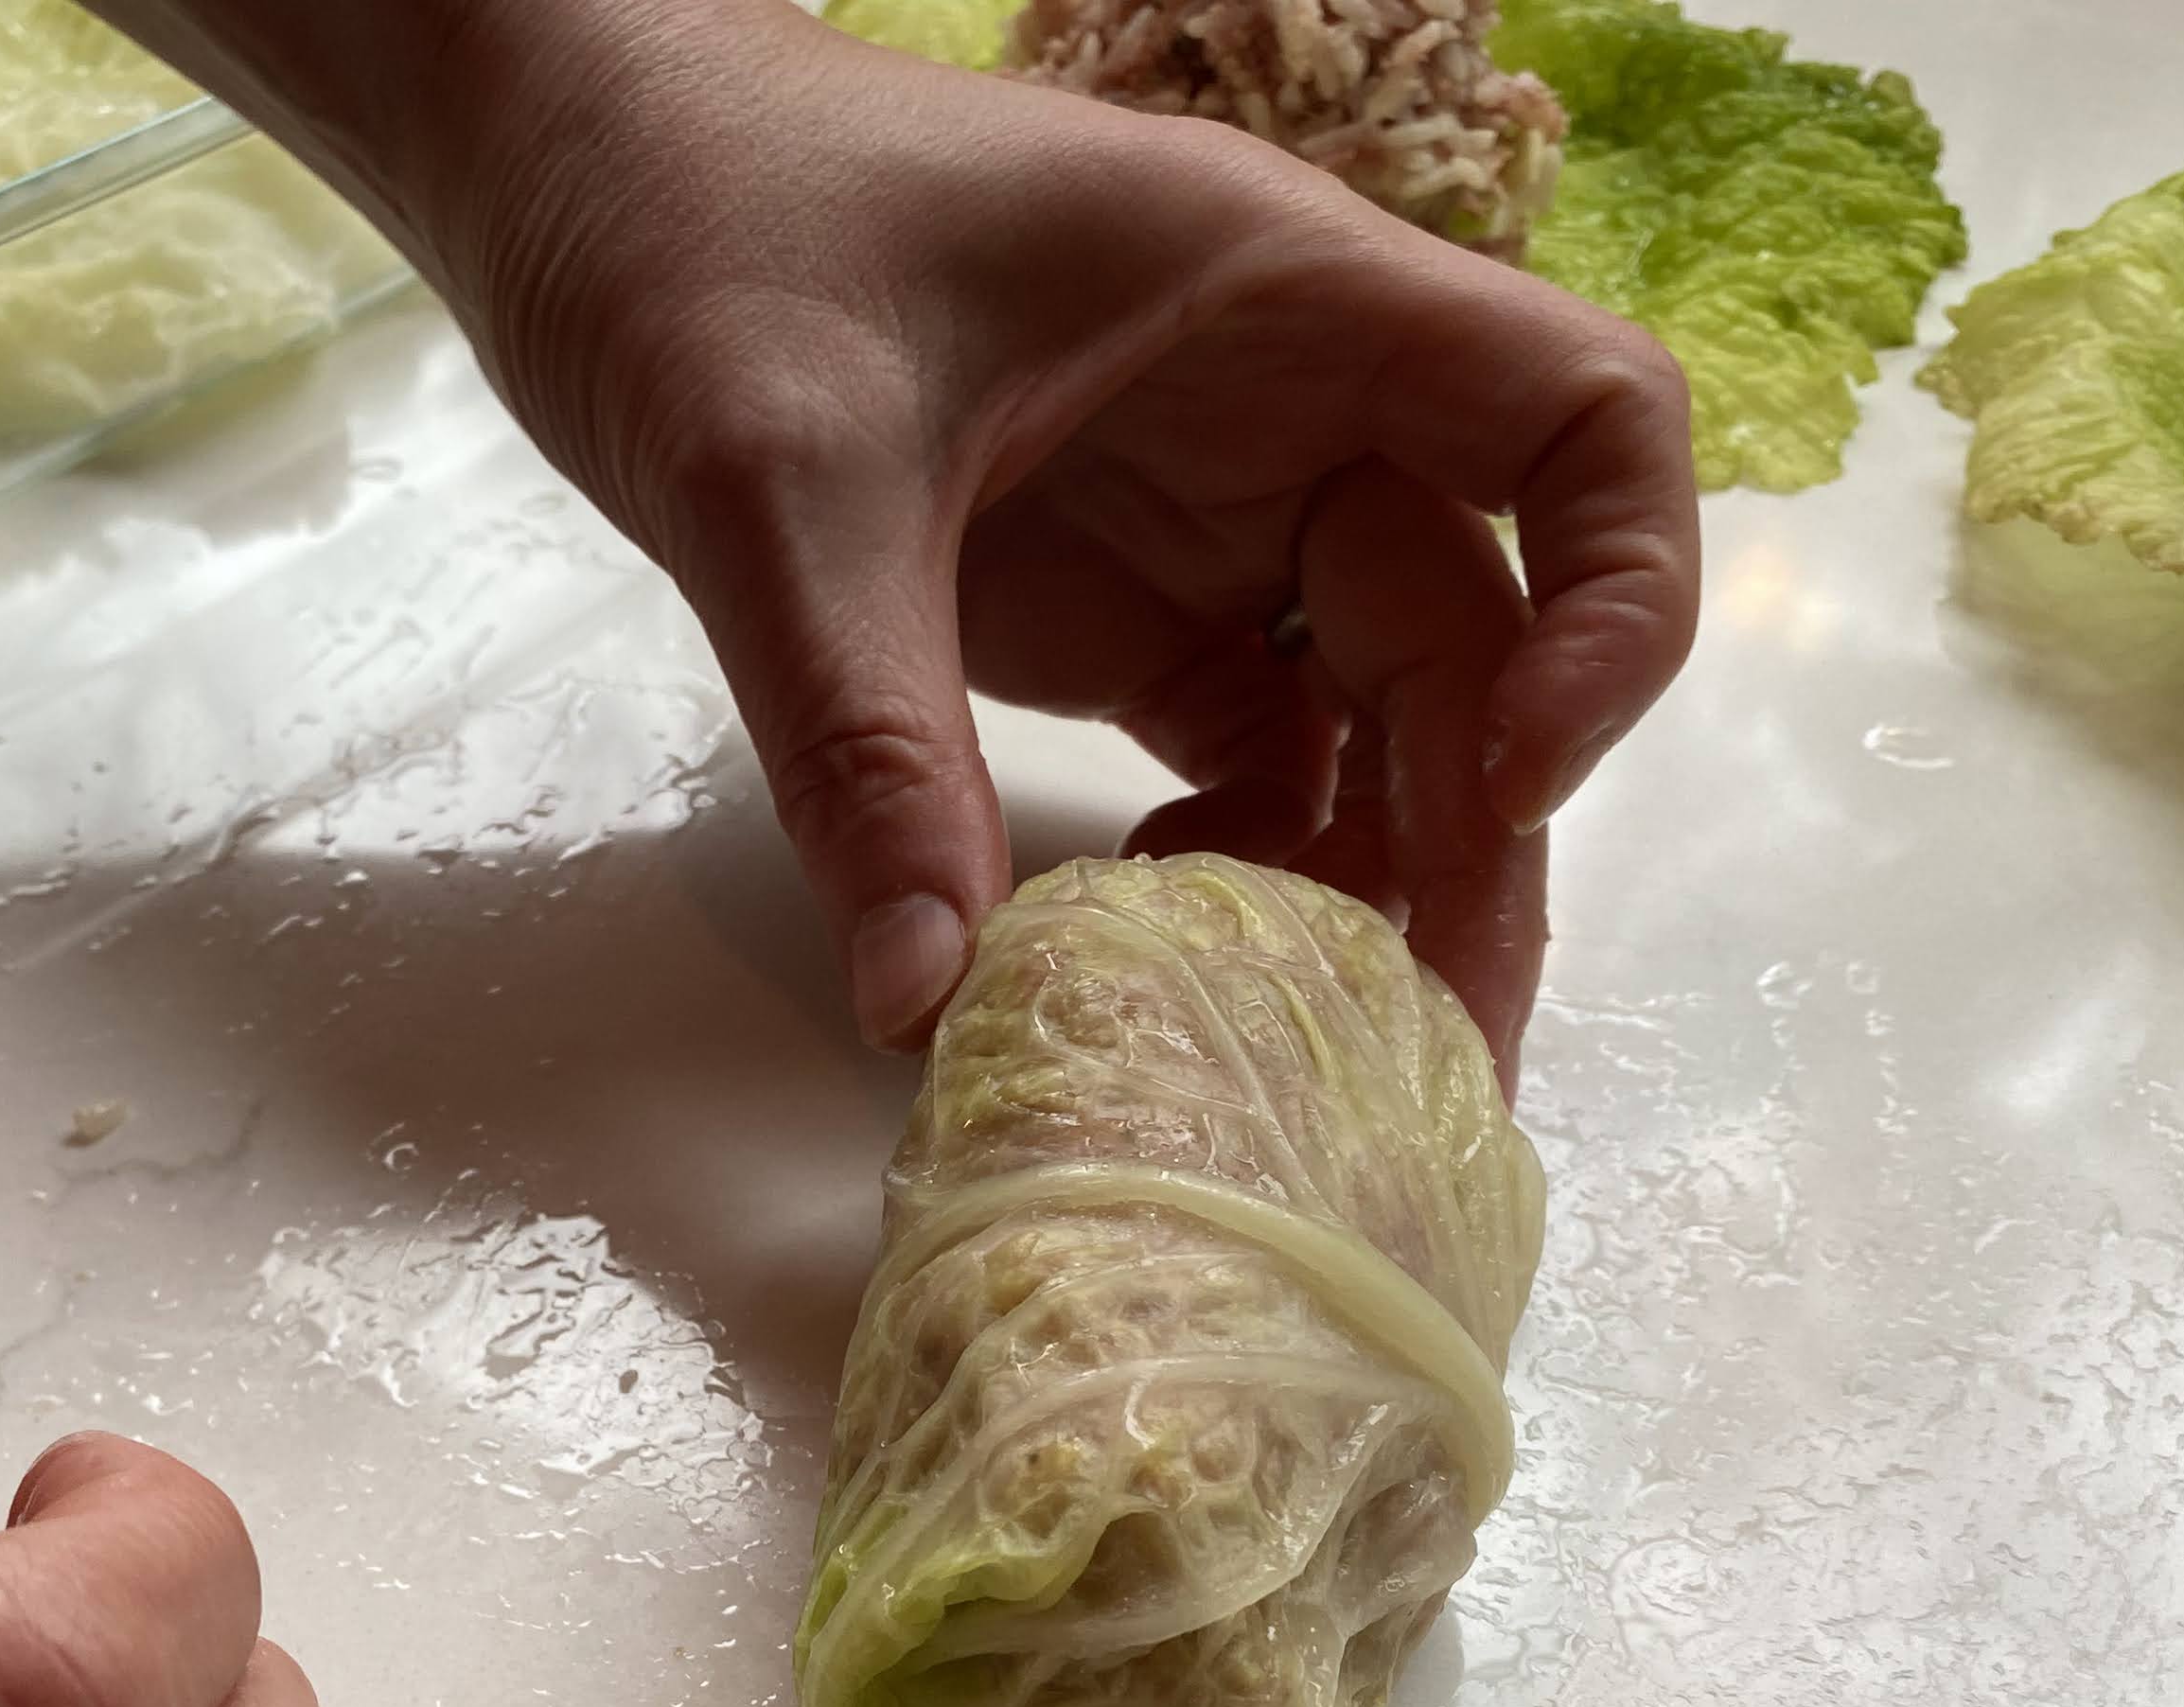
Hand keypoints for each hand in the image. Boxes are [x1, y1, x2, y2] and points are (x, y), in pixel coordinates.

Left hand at [107, 0, 1697, 1073]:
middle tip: (1427, 1058)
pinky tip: (1148, 964)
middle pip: (1480, 643)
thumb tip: (925, 1000)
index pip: (1587, 427)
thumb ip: (862, 738)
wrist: (570, 170)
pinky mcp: (1120, 614)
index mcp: (1288, 305)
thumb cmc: (696, 226)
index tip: (1503, 779)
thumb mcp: (776, 482)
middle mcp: (1291, 418)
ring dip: (1359, 891)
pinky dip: (1235, 877)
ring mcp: (1212, 522)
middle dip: (1473, 849)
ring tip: (1302, 1055)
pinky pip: (1244, 768)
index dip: (1612, 610)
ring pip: (1369, 730)